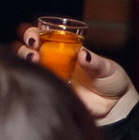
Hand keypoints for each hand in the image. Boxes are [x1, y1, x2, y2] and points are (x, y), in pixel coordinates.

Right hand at [15, 24, 131, 119]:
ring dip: (24, 57)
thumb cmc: (111, 82)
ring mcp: (49, 76)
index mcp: (65, 49)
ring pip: (25, 64)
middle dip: (24, 43)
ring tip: (34, 59)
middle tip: (34, 46)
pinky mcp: (49, 92)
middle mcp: (52, 60)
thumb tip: (82, 54)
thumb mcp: (107, 68)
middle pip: (25, 47)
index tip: (37, 36)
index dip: (33, 32)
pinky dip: (29, 78)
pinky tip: (37, 76)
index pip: (41, 35)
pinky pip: (33, 84)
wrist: (114, 107)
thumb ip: (95, 62)